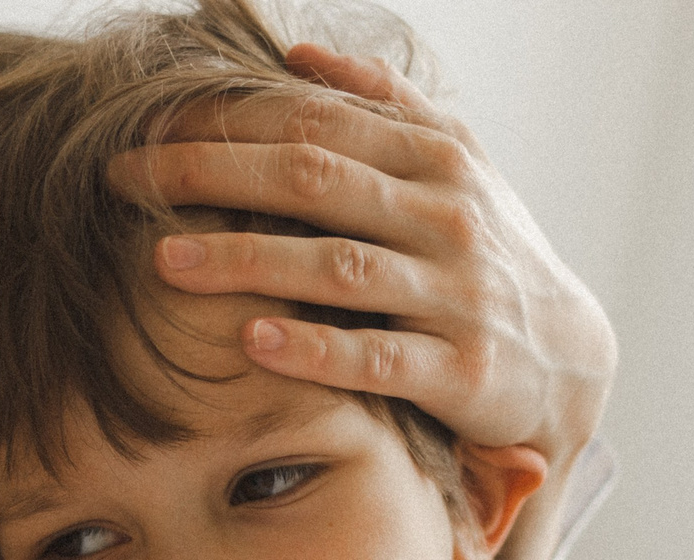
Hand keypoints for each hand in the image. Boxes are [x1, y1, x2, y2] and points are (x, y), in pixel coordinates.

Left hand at [111, 44, 615, 559]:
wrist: (571, 359)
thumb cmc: (488, 256)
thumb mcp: (452, 167)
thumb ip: (381, 106)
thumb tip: (299, 57)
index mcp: (433, 157)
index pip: (315, 120)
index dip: (226, 118)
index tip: (144, 122)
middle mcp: (444, 214)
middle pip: (314, 179)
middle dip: (212, 173)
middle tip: (122, 177)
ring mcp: (453, 292)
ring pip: (338, 266)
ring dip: (247, 258)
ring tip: (166, 260)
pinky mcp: (460, 369)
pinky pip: (376, 357)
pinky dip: (314, 348)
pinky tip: (252, 341)